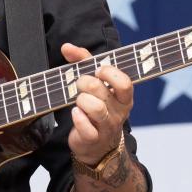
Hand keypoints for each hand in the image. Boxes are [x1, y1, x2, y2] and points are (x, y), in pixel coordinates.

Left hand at [61, 42, 133, 165]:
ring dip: (81, 100)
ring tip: (78, 101)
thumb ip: (84, 62)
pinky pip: (86, 127)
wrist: (96, 145)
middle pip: (101, 90)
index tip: (98, 71)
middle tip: (80, 85)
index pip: (125, 83)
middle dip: (84, 83)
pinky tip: (76, 114)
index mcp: (124, 97)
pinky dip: (78, 118)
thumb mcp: (96, 82)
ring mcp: (108, 126)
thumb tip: (67, 47)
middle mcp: (119, 112)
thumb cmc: (97, 106)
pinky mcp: (94, 139)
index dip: (109, 73)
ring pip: (95, 108)